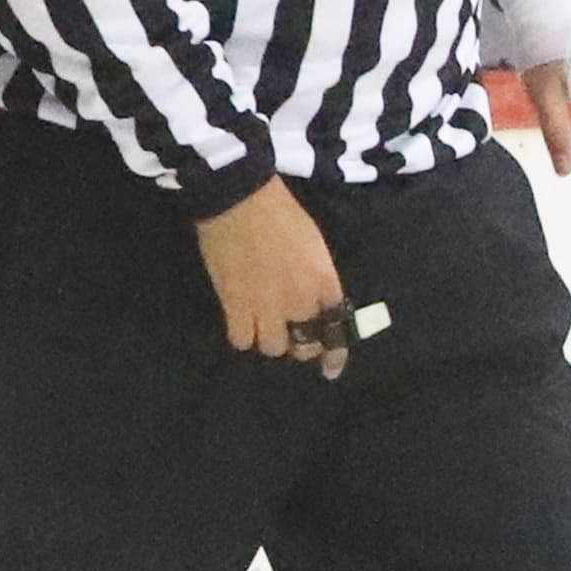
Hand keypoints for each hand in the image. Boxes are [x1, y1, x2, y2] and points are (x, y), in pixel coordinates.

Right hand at [198, 177, 351, 377]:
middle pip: (304, 345)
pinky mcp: (234, 306)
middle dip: (300, 345)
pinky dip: (243, 335)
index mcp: (324, 283)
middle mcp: (299, 302)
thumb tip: (315, 302)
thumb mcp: (314, 246)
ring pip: (272, 348)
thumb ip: (317, 278)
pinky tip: (242, 323)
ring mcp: (266, 307)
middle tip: (291, 335)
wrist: (240, 201)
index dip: (334, 355)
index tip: (331, 370)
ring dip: (271, 340)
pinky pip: (241, 340)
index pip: (335, 330)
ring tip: (265, 326)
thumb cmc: (282, 214)